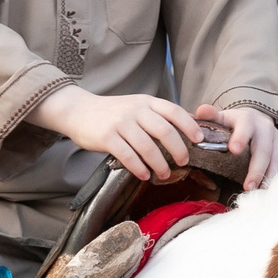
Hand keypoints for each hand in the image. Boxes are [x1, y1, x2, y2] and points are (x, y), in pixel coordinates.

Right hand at [31, 86, 200, 180]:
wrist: (78, 110)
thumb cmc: (113, 112)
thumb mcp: (137, 106)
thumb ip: (158, 115)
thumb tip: (189, 125)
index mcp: (147, 102)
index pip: (174, 111)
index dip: (189, 126)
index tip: (199, 140)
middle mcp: (135, 110)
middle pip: (164, 131)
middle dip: (178, 150)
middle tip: (184, 163)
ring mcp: (121, 123)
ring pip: (147, 147)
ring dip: (159, 164)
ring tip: (164, 174)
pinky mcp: (107, 137)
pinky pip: (127, 155)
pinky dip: (139, 168)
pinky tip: (144, 175)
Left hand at [197, 104, 277, 189]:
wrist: (257, 122)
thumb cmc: (234, 125)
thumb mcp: (222, 118)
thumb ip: (210, 116)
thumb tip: (200, 111)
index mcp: (248, 119)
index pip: (245, 126)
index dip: (240, 137)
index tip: (233, 150)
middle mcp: (265, 128)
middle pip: (264, 149)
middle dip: (256, 168)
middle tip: (248, 186)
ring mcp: (277, 140)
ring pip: (277, 159)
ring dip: (268, 176)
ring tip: (258, 192)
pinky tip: (269, 190)